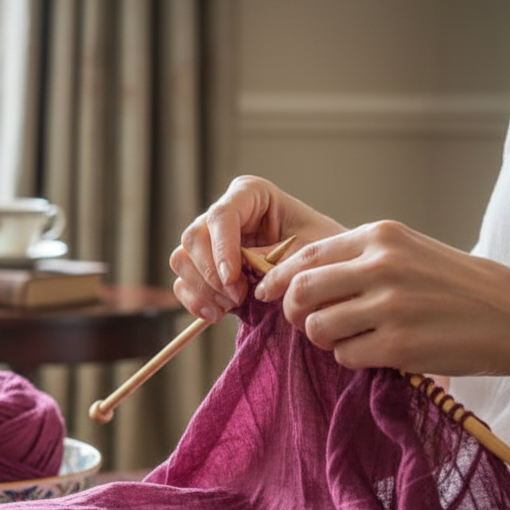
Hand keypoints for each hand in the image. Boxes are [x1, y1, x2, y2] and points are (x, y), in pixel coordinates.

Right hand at [169, 176, 344, 322]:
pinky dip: (195, 301)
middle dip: (211, 274)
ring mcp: (212, 240)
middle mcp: (225, 214)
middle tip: (238, 297)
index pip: (221, 216)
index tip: (233, 279)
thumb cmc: (324, 252)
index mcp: (251, 194)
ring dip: (202, 288)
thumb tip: (234, 279)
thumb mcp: (309, 251)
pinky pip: (183, 281)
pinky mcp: (206, 267)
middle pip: (194, 237)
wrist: (326, 271)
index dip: (221, 249)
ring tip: (230, 306)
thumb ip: (273, 261)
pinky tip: (217, 314)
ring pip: (182, 259)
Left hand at [258, 219, 509, 376]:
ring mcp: (391, 306)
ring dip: (325, 339)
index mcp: (381, 236)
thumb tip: (295, 278)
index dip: (278, 279)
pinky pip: (346, 356)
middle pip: (301, 293)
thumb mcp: (409, 251)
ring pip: (318, 327)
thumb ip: (358, 259)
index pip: (307, 255)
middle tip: (305, 324)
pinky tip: (377, 353)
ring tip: (352, 338)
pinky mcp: (399, 345)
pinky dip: (352, 359)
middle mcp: (382, 266)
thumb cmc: (456, 286)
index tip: (267, 294)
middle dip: (293, 313)